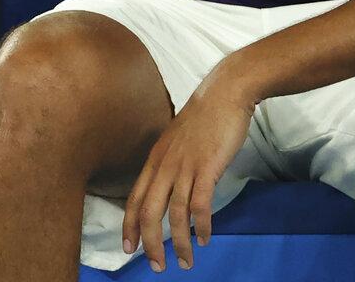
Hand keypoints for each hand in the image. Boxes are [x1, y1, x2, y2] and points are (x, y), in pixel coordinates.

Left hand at [122, 73, 255, 271]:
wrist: (226, 91)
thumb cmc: (205, 113)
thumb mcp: (177, 138)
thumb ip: (171, 161)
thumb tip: (172, 184)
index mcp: (156, 158)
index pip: (135, 199)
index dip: (130, 226)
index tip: (129, 248)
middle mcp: (165, 165)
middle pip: (149, 213)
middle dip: (150, 244)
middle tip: (157, 265)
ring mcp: (186, 166)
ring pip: (175, 215)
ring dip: (179, 243)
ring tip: (186, 260)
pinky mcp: (207, 167)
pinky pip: (200, 206)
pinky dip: (200, 226)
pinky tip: (205, 238)